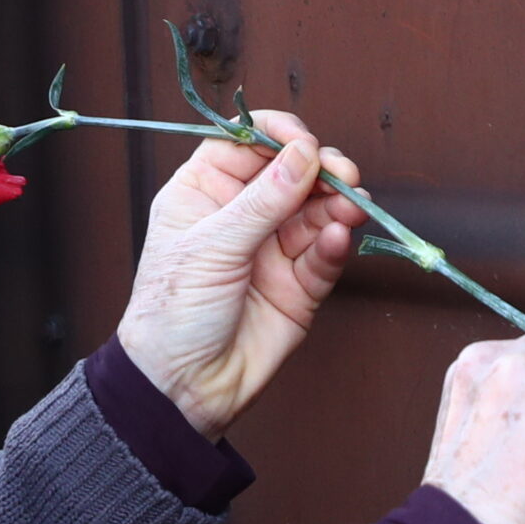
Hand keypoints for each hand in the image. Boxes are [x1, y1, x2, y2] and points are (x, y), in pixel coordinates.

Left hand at [112, 113, 367, 438]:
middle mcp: (241, 215)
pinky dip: (336, 244)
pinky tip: (339, 240)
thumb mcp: (211, 247)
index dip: (277, 135)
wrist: (183, 388)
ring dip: (337, 206)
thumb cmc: (173, 313)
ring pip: (317, 211)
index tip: (304, 140)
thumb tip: (304, 154)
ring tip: (351, 209)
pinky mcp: (299, 286)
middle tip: (344, 176)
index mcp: (203, 192)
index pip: (245, 143)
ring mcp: (272, 249)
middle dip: (321, 170)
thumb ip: (263, 201)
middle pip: (291, 172)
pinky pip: (324, 255)